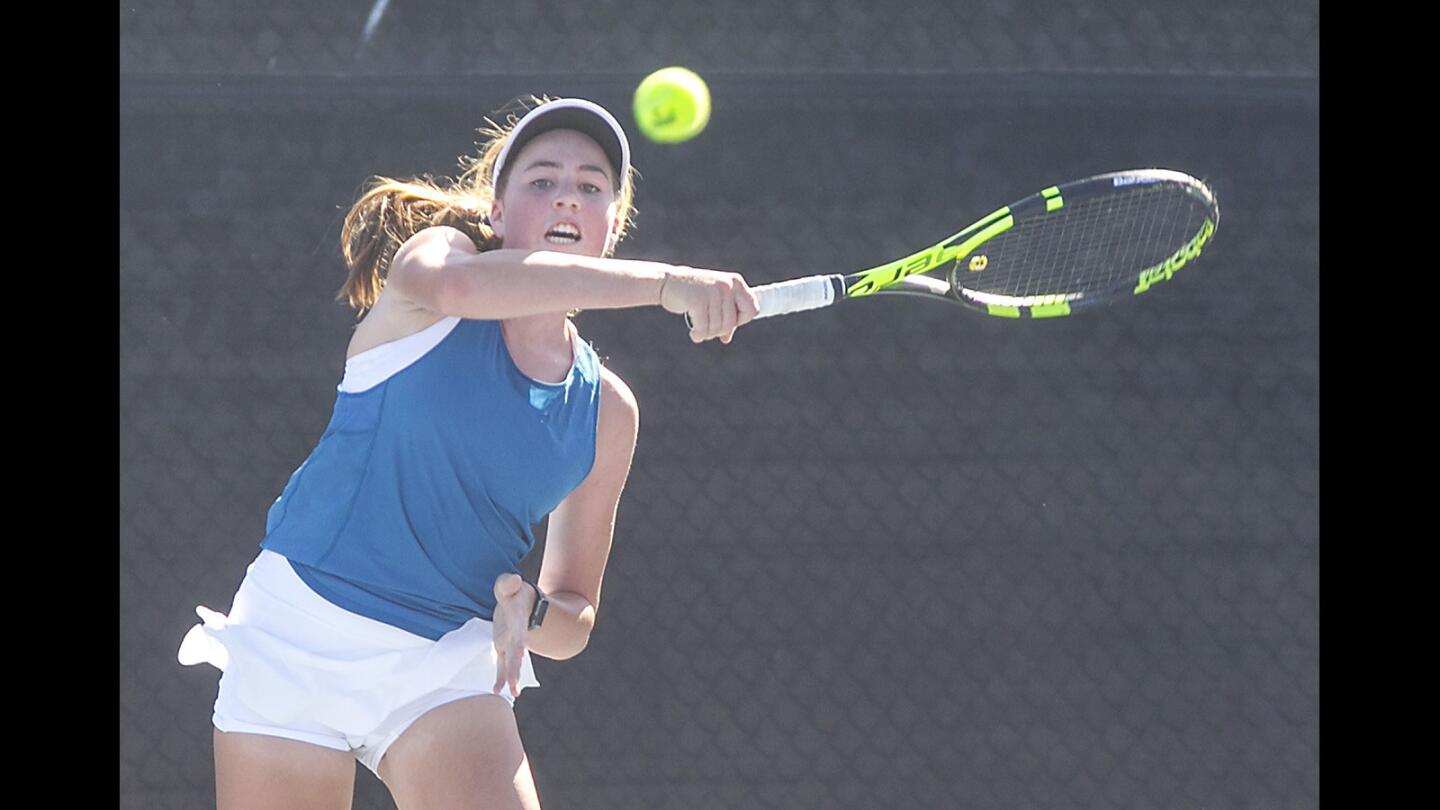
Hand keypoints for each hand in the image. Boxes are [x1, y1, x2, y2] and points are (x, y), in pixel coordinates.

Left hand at [491, 573, 535, 698]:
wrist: (522, 603)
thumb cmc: (514, 593)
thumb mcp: (509, 585)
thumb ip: (508, 583)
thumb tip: (513, 580)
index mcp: (519, 620)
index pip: (520, 631)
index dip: (520, 641)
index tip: (521, 651)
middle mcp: (517, 635)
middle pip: (517, 654)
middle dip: (516, 669)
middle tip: (515, 685)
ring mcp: (511, 644)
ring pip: (511, 664)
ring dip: (511, 678)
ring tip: (513, 694)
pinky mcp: (503, 648)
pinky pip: (502, 666)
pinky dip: (500, 678)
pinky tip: (497, 691)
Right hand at [659, 267, 759, 343]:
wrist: (667, 282)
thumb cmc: (692, 292)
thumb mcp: (713, 300)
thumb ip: (723, 316)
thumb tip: (727, 338)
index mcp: (736, 282)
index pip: (752, 309)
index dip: (741, 321)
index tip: (728, 323)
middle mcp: (727, 285)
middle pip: (731, 323)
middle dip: (719, 331)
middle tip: (707, 330)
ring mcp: (713, 292)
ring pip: (718, 327)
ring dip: (707, 334)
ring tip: (699, 331)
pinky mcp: (698, 300)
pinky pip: (704, 327)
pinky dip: (698, 335)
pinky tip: (694, 334)